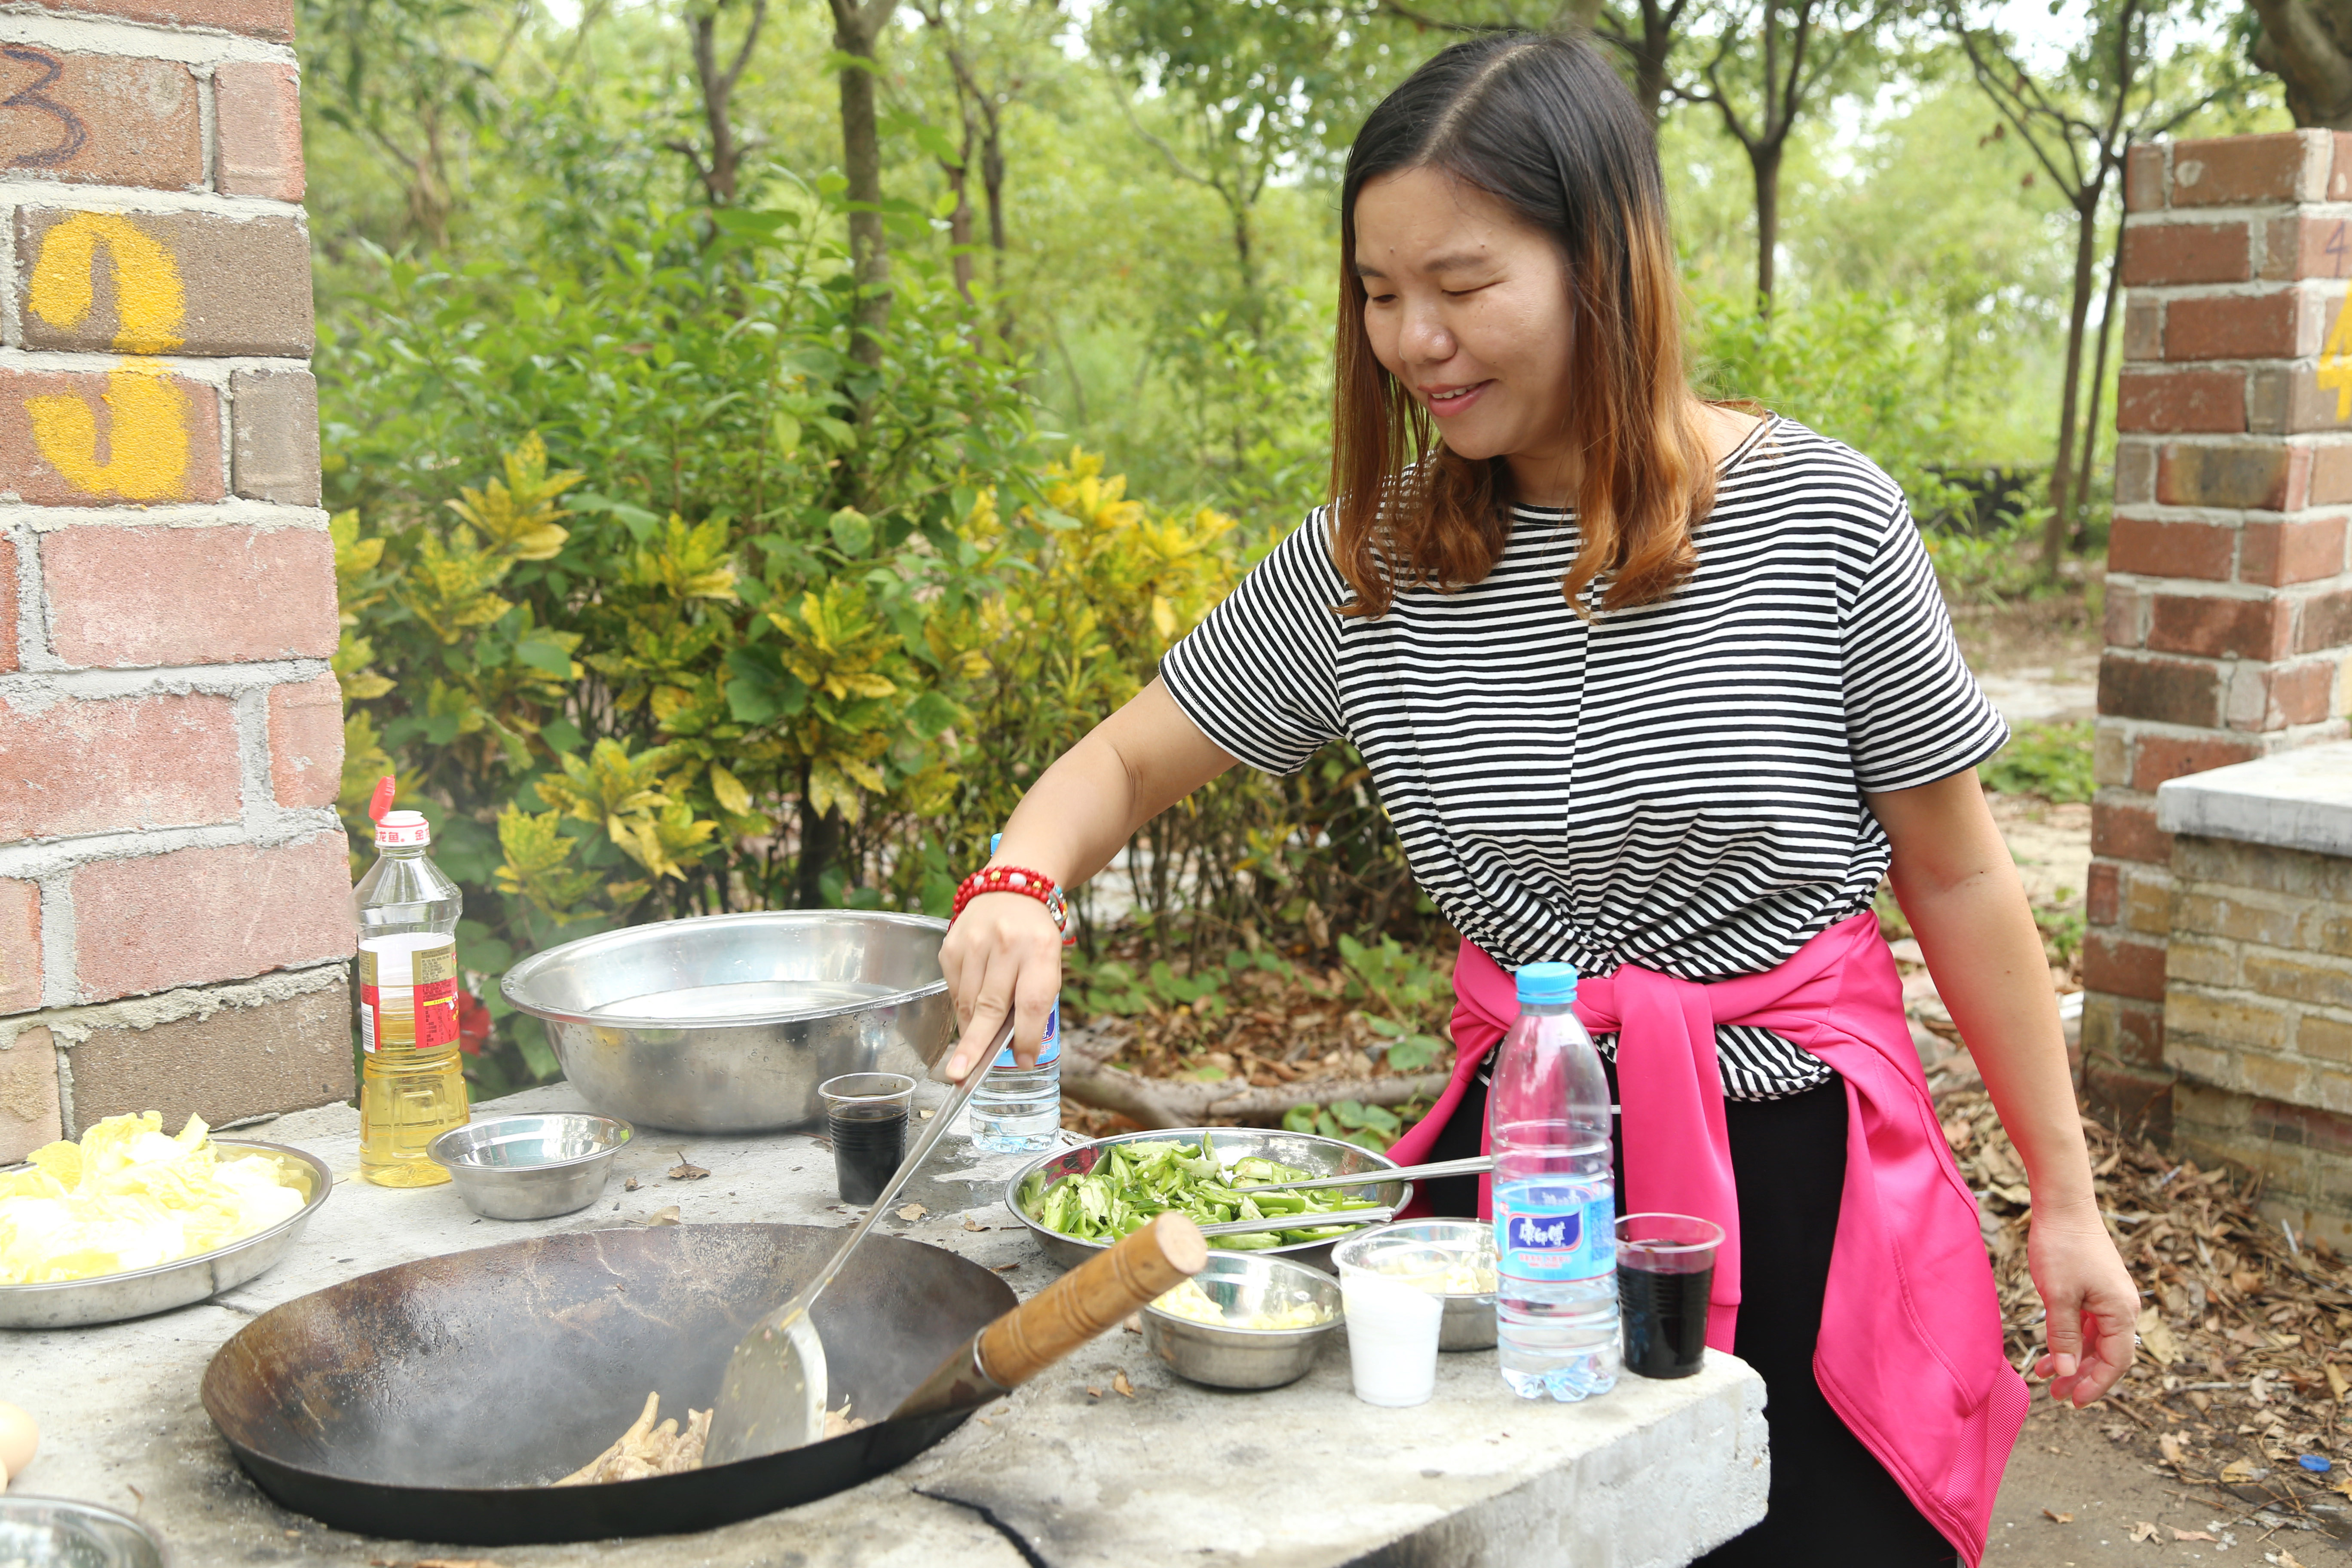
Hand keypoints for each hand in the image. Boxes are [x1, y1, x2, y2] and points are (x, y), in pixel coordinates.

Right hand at [938, 891, 1062, 1080]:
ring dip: (969, 1032)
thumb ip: (1036, 1002)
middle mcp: (1006, 944)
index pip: (1032, 1002)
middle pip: (990, 1005)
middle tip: (962, 1075)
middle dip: (976, 1045)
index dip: (1026, 1036)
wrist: (1012, 890)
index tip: (1023, 1061)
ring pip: (967, 1001)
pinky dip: (961, 1008)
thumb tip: (1014, 1050)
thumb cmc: (1034, 938)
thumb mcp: (1049, 963)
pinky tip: (970, 1013)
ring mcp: (974, 942)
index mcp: (1040, 949)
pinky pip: (953, 989)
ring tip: (968, 1057)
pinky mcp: (951, 945)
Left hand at [2026, 1203, 2137, 1406]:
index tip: (2075, 1403)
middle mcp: (2122, 1307)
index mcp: (2122, 1312)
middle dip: (2083, 1377)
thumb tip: (2069, 1375)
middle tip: (2057, 1396)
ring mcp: (2110, 1298)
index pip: (2116, 1362)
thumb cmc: (2061, 1247)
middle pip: (2107, 1355)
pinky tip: (2050, 1352)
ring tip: (2048, 1379)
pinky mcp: (2095, 1289)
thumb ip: (2064, 1337)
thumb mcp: (2058, 1296)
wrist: (2063, 1206)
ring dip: (2074, 1360)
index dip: (2096, 1385)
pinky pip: (2087, 1324)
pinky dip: (2070, 1339)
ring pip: (2095, 1341)